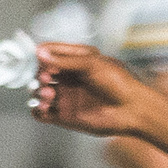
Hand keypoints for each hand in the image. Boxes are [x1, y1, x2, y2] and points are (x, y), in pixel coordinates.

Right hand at [26, 36, 167, 142]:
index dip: (40, 54)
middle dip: (38, 74)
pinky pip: (42, 114)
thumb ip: (65, 60)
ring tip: (49, 94)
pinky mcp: (65, 116)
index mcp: (75, 59)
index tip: (36, 57)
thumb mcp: (91, 64)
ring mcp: (65, 97)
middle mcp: (68, 77)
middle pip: (40, 72)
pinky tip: (44, 109)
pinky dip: (37, 111)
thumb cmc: (117, 82)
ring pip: (39, 92)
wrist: (132, 109)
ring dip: (38, 93)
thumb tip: (39, 53)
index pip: (49, 52)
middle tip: (45, 78)